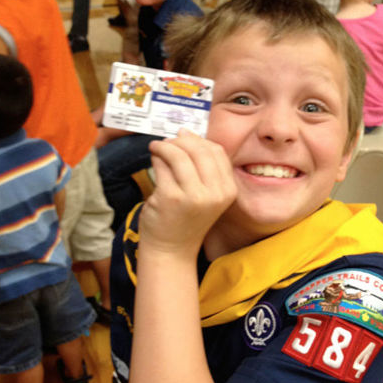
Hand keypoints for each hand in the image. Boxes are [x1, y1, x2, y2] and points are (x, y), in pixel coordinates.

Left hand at [140, 129, 236, 256]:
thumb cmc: (187, 218)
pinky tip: (153, 159)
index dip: (198, 139)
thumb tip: (185, 132)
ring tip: (156, 148)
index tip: (184, 138)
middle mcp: (215, 193)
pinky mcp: (171, 197)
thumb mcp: (206, 194)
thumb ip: (203, 167)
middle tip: (167, 142)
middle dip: (180, 140)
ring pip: (179, 154)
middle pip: (199, 149)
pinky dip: (156, 158)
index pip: (217, 151)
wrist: (172, 249)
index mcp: (228, 190)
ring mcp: (194, 196)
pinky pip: (163, 165)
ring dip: (164, 146)